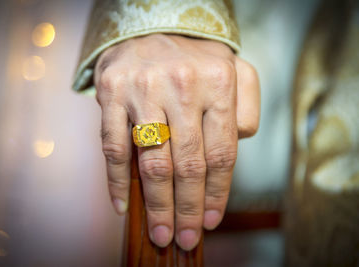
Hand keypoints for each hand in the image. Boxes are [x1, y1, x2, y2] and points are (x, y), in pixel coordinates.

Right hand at [94, 34, 259, 249]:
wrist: (152, 26)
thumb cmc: (196, 59)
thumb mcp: (235, 71)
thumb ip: (247, 108)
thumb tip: (237, 146)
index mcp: (218, 83)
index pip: (222, 153)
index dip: (216, 193)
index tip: (210, 220)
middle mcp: (182, 85)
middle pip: (187, 163)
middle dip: (187, 208)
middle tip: (185, 237)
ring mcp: (143, 89)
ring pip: (152, 160)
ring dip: (157, 204)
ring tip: (161, 231)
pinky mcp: (111, 93)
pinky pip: (113, 146)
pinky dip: (116, 181)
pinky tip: (123, 206)